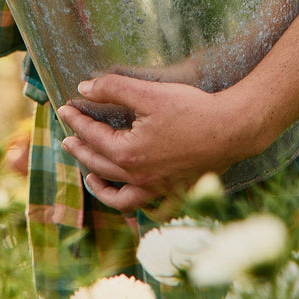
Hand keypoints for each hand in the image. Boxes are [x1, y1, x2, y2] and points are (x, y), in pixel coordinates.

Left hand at [56, 75, 256, 213]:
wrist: (233, 130)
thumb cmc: (192, 110)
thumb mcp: (149, 93)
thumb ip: (114, 89)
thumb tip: (84, 89)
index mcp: (128, 154)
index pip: (92, 136)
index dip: (76, 121)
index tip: (65, 109)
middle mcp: (139, 178)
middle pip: (99, 166)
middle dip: (80, 150)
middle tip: (68, 139)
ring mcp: (158, 190)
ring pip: (120, 198)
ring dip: (100, 187)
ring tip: (90, 176)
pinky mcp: (176, 193)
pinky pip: (150, 210)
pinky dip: (135, 207)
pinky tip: (133, 198)